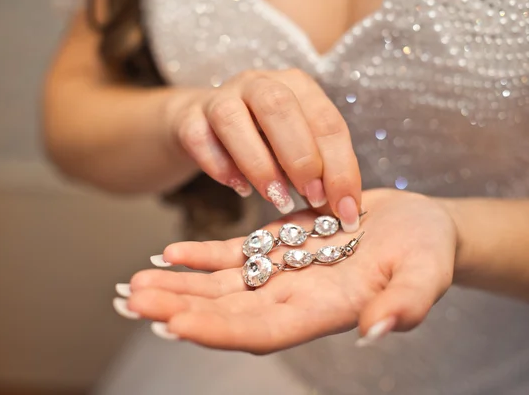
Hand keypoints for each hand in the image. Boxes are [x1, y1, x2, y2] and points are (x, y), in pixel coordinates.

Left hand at [115, 189, 457, 353]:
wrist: (416, 227)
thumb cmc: (427, 250)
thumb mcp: (426, 272)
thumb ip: (405, 303)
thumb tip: (376, 331)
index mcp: (325, 309)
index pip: (263, 329)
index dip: (220, 330)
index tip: (176, 326)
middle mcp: (294, 297)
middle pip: (227, 311)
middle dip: (179, 309)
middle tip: (132, 303)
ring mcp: (282, 272)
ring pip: (221, 285)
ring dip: (178, 286)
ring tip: (133, 285)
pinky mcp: (278, 246)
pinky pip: (233, 254)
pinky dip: (200, 255)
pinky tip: (168, 254)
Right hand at [165, 69, 361, 229]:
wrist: (202, 122)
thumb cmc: (261, 138)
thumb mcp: (296, 146)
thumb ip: (318, 168)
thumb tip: (342, 207)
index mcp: (296, 85)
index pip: (326, 120)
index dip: (340, 166)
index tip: (346, 208)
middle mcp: (257, 83)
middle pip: (279, 107)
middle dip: (302, 157)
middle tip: (313, 198)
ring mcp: (218, 97)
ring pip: (233, 119)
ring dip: (259, 163)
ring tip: (277, 199)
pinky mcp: (188, 118)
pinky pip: (199, 139)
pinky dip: (220, 167)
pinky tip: (240, 189)